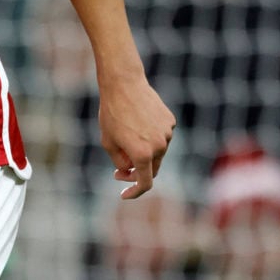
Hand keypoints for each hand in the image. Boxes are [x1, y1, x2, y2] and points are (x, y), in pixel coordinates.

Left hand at [98, 72, 175, 199]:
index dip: (134, 192)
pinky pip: (160, 135)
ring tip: (125, 132)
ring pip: (156, 151)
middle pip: (151, 168)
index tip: (124, 195)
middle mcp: (159, 146)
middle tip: (119, 169)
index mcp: (143, 154)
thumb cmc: (111, 113)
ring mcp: (167, 133)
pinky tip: (136, 120)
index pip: (145, 183)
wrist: (123, 84)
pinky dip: (149, 135)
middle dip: (136, 171)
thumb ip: (121, 162)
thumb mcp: (108, 142)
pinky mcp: (170, 121)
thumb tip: (131, 171)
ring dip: (143, 150)